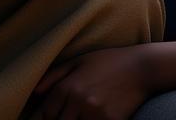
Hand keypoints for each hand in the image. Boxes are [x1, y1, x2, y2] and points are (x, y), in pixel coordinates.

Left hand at [34, 46, 150, 119]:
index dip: (45, 117)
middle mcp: (80, 101)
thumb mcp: (78, 62)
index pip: (47, 112)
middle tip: (64, 117)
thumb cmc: (107, 62)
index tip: (48, 117)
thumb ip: (54, 76)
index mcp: (69, 86)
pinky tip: (90, 118)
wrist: (140, 68)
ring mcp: (97, 114)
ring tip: (77, 116)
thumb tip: (35, 92)